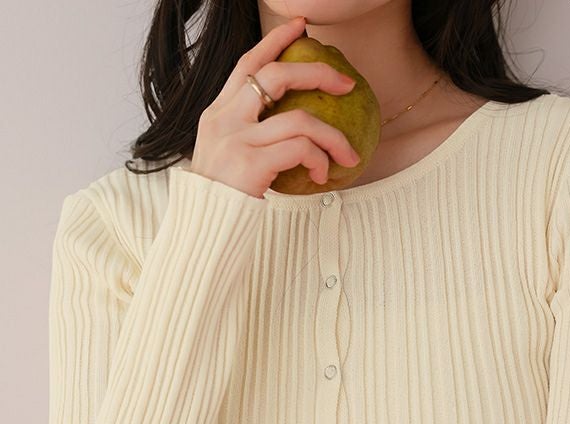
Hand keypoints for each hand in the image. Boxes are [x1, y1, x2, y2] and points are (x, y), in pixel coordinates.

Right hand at [191, 14, 360, 197]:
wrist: (204, 231)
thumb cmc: (221, 201)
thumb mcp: (227, 158)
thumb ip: (248, 136)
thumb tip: (291, 129)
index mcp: (217, 114)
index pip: (247, 64)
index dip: (275, 41)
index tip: (301, 27)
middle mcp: (224, 120)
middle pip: (276, 76)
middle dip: (318, 73)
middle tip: (346, 84)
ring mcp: (236, 140)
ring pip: (300, 119)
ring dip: (332, 136)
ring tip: (346, 155)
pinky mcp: (250, 163)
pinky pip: (301, 149)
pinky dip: (320, 159)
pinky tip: (322, 175)